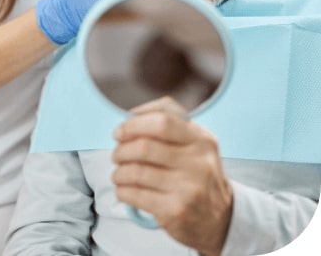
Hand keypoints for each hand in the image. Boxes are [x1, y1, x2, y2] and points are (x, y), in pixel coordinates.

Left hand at [112, 97, 232, 255]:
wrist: (219, 219)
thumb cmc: (198, 175)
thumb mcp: (195, 144)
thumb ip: (169, 124)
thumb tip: (131, 117)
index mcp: (202, 139)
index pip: (163, 120)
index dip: (134, 124)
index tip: (121, 131)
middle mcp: (198, 162)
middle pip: (145, 147)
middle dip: (122, 150)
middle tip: (117, 154)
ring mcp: (188, 188)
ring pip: (136, 172)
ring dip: (119, 172)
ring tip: (119, 173)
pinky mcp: (175, 211)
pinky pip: (136, 195)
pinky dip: (122, 190)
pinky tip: (124, 189)